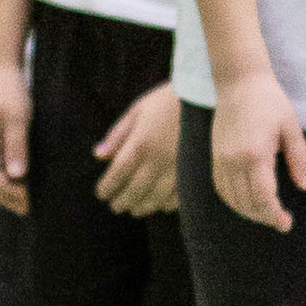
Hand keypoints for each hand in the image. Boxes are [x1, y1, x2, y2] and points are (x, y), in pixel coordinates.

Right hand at [0, 61, 32, 215]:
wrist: (0, 71)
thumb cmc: (10, 91)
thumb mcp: (17, 117)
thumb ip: (16, 145)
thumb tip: (16, 174)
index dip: (8, 190)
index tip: (27, 199)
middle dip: (4, 197)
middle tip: (25, 210)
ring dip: (0, 192)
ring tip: (18, 204)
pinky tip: (10, 185)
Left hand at [95, 79, 182, 216]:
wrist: (207, 95)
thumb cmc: (168, 100)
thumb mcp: (138, 110)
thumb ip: (118, 135)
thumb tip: (98, 155)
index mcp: (140, 144)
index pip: (117, 174)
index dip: (107, 187)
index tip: (101, 194)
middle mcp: (158, 160)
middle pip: (135, 190)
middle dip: (122, 201)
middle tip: (116, 207)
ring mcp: (178, 169)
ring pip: (156, 198)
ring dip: (143, 207)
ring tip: (135, 210)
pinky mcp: (195, 172)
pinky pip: (180, 196)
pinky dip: (168, 205)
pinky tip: (161, 206)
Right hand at [213, 68, 305, 230]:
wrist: (238, 82)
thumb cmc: (270, 102)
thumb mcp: (292, 128)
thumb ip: (300, 160)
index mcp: (256, 154)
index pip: (263, 197)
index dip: (274, 215)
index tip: (286, 223)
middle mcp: (234, 161)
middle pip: (247, 202)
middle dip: (264, 217)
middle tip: (281, 222)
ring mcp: (221, 159)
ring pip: (232, 199)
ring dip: (249, 212)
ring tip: (267, 214)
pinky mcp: (215, 156)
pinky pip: (221, 188)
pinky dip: (233, 201)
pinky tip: (246, 203)